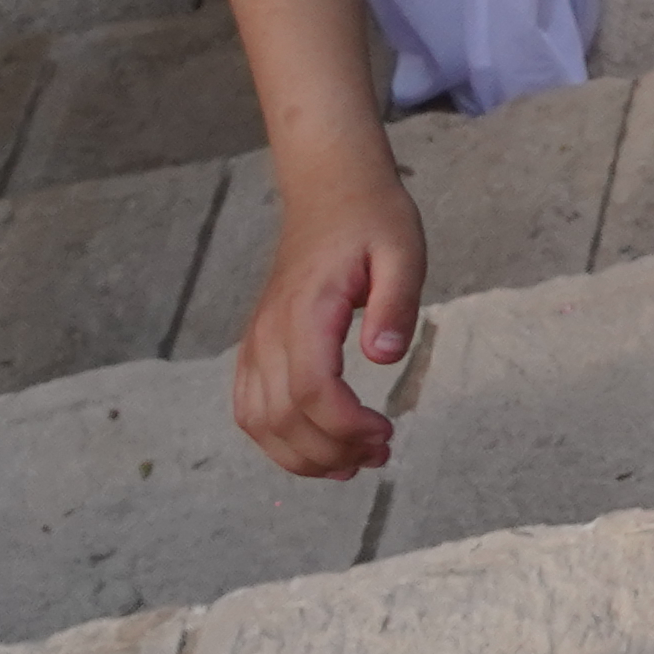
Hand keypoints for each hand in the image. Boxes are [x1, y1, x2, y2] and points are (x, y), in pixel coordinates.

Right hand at [232, 162, 425, 478]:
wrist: (330, 190)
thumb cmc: (373, 219)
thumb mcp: (404, 250)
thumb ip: (395, 304)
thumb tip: (385, 358)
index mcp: (306, 311)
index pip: (313, 390)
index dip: (346, 426)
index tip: (387, 434)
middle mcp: (269, 332)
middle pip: (283, 417)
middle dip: (331, 450)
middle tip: (380, 455)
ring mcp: (256, 341)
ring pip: (257, 421)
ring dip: (301, 455)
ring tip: (352, 463)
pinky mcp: (256, 346)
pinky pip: (249, 407)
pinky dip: (276, 439)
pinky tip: (317, 447)